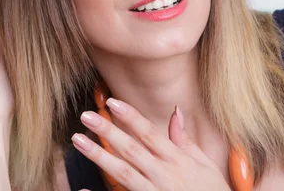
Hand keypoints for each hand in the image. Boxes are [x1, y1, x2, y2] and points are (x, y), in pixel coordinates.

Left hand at [72, 99, 230, 190]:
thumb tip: (176, 111)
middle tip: (85, 116)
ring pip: (123, 173)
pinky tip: (83, 188)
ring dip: (99, 156)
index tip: (112, 101)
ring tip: (78, 140)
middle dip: (108, 131)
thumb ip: (185, 140)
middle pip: (132, 150)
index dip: (131, 117)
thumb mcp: (205, 166)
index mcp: (178, 162)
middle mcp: (165, 176)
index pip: (150, 134)